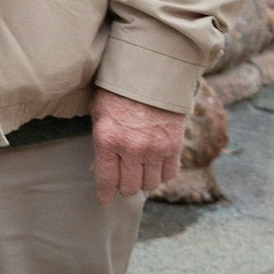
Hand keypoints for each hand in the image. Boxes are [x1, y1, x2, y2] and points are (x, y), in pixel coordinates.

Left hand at [90, 87, 186, 204]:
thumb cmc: (119, 91)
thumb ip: (100, 140)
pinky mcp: (174, 146)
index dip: (104, 194)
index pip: (105, 180)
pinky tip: (155, 164)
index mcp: (107, 139)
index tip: (105, 201)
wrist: (151, 73)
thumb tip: (100, 168)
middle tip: (124, 180)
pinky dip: (161, 173)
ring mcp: (154, 148)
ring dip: (144, 180)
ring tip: (140, 170)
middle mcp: (131, 148)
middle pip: (129, 187)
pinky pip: (169, 174)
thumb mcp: (99, 112)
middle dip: (124, 186)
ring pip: (150, 184)